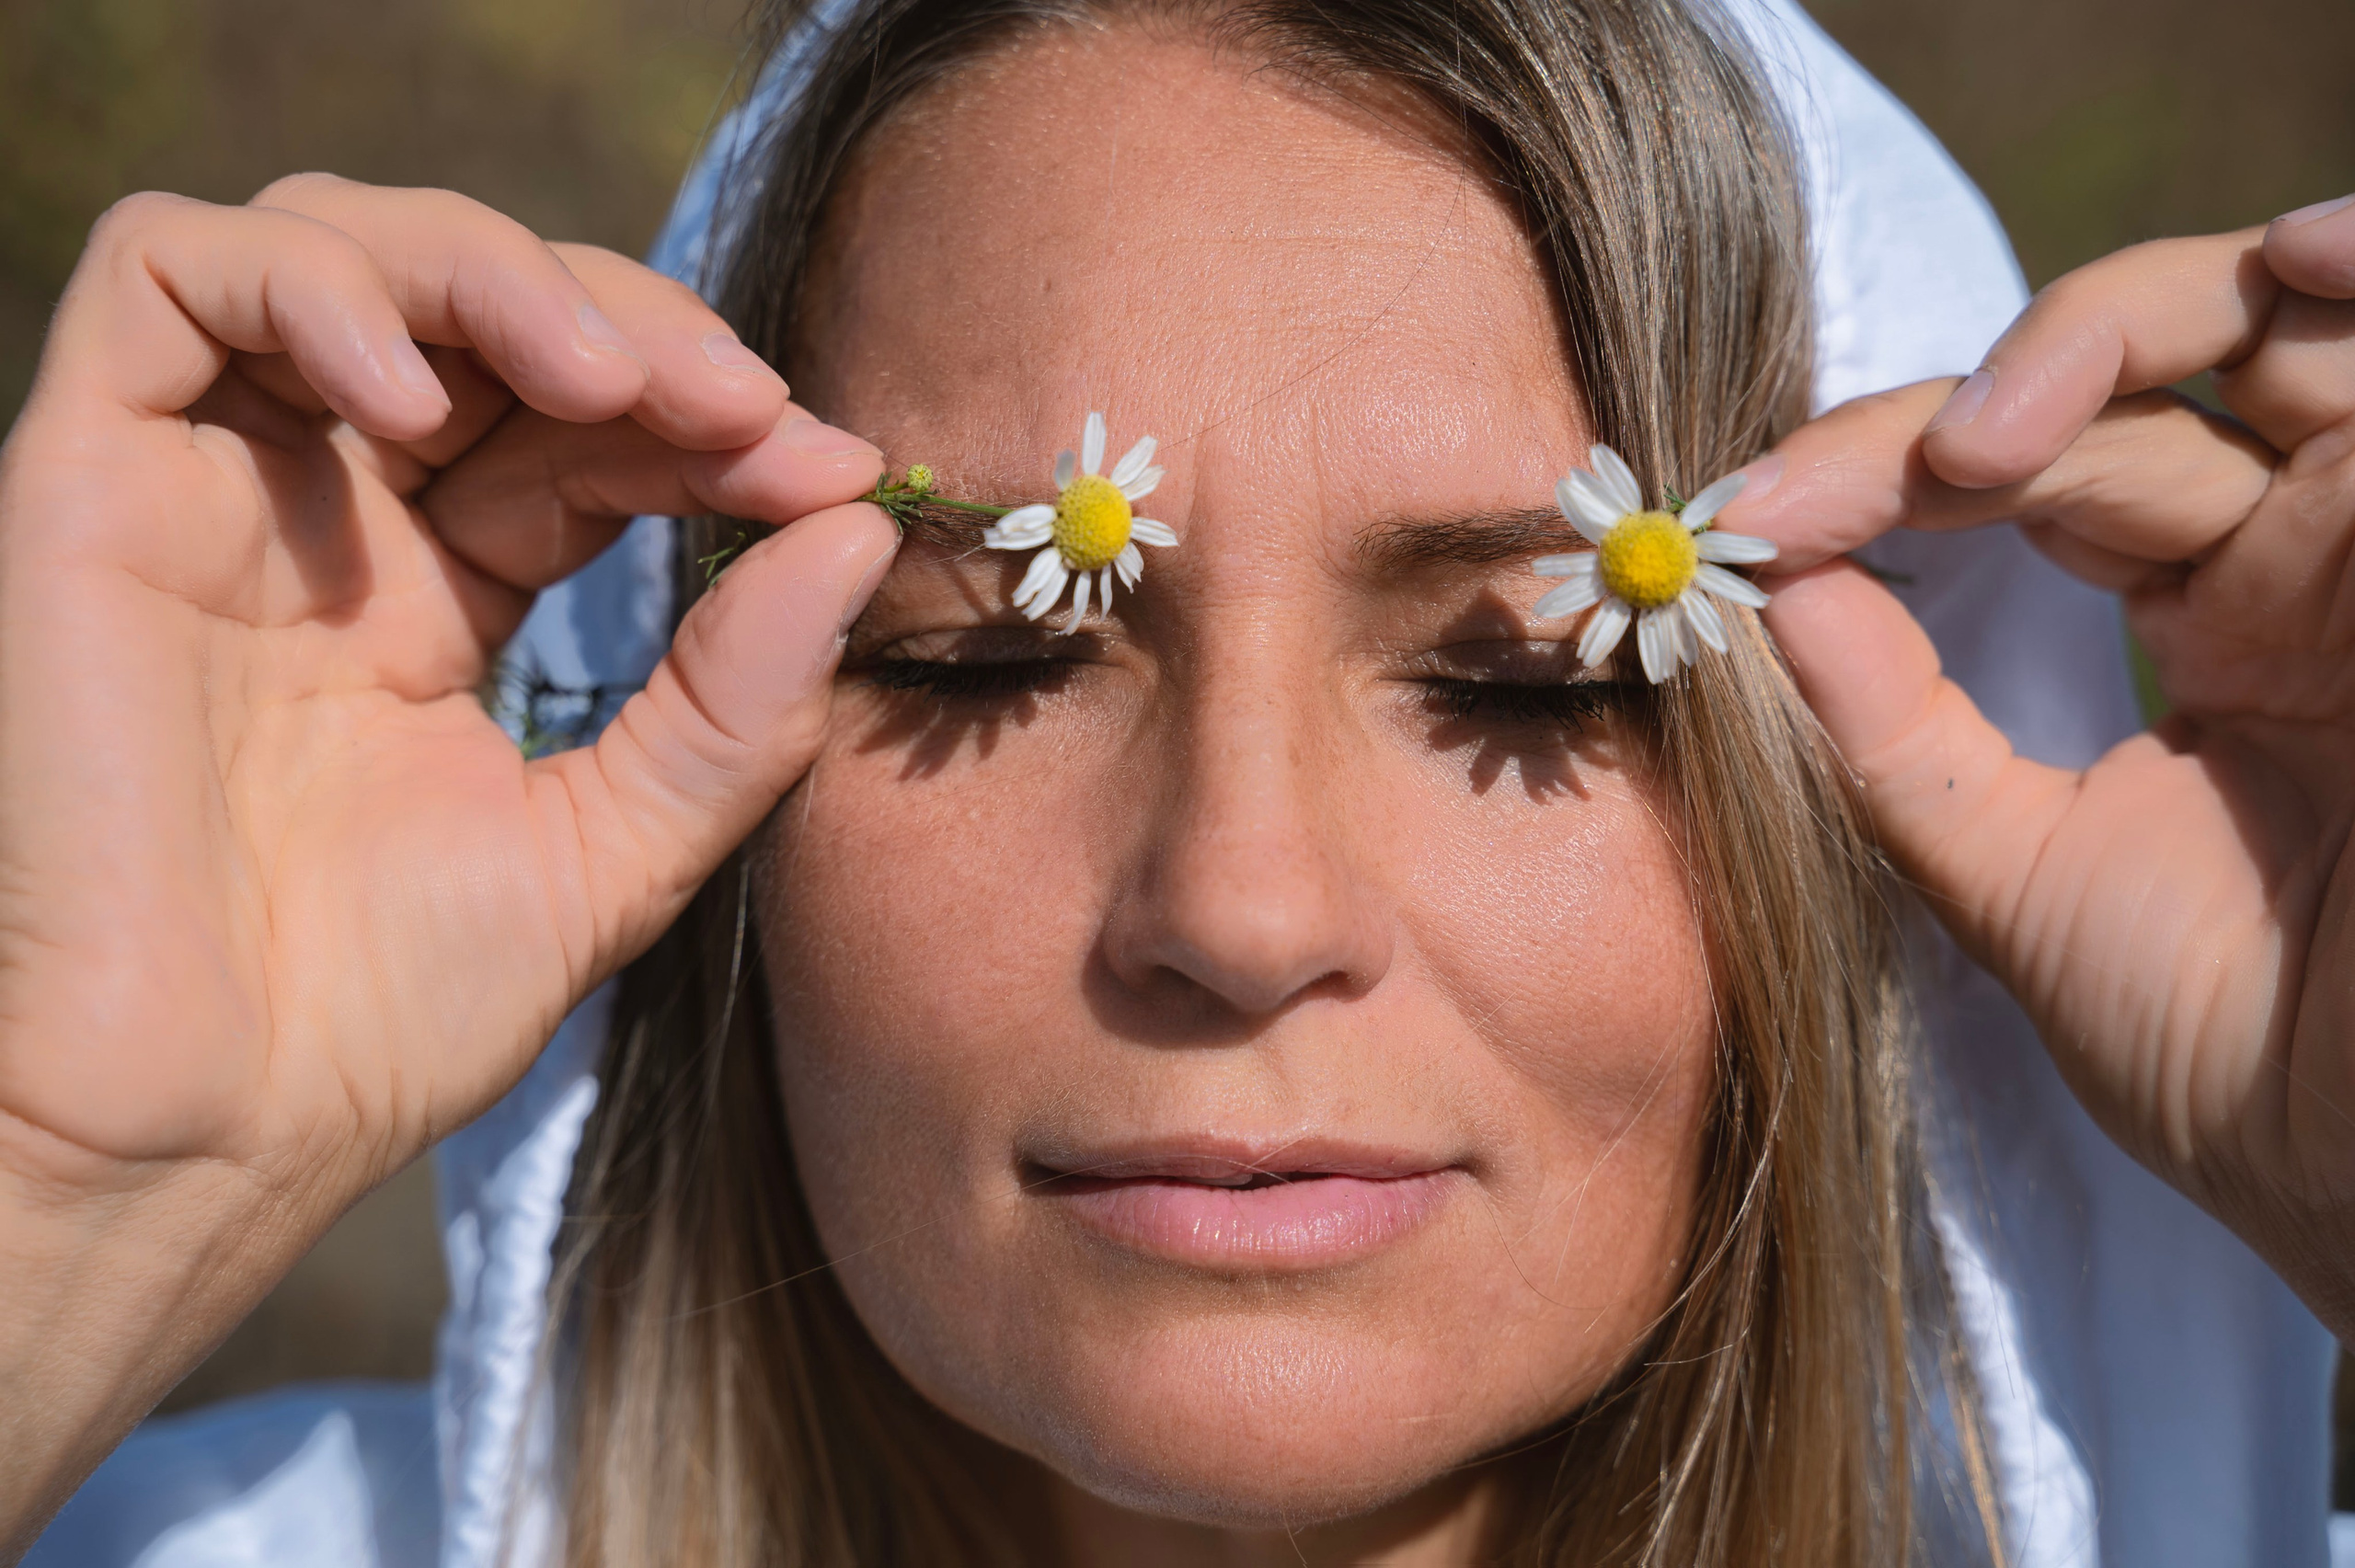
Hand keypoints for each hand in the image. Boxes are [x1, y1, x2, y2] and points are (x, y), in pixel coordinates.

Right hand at [0, 174, 893, 1545]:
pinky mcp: (90, 480)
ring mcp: (213, 490)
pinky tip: (421, 405)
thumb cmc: (384, 1017)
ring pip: (337, 244)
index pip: (592, 427)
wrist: (200, 1130)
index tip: (833, 472)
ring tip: (608, 385)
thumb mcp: (617, 848)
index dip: (715, 420)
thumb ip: (737, 699)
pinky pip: (163, 276)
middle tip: (742, 410)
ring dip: (495, 274)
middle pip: (486, 310)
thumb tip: (858, 537)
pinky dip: (311, 286)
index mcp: (446, 593)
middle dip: (636, 328)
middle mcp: (331, 518)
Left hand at [1724, 196, 2354, 1337]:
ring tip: (1988, 430)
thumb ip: (1895, 733)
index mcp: (2222, 618)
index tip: (1738, 524)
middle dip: (1975, 403)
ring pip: (2285, 323)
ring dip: (2130, 320)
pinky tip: (2292, 263)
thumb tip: (1764, 592)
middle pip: (2144, 374)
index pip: (2039, 467)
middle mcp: (2317, 553)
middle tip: (1846, 494)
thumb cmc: (2239, 1054)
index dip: (1884, 470)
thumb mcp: (2019, 874)